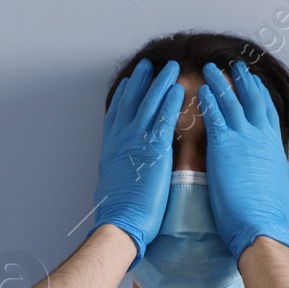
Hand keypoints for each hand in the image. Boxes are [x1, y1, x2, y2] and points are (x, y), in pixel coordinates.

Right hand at [90, 59, 184, 267]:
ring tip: (168, 67)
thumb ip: (119, 170)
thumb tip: (120, 172)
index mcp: (110, 148)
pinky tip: (178, 89)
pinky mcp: (153, 150)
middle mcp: (120, 139)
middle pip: (130, 101)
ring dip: (159, 82)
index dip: (123, 95)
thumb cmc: (118, 212)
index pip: (115, 113)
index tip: (129, 82)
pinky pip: (163, 119)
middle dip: (140, 80)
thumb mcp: (113, 183)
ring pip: (148, 103)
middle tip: (147, 65)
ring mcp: (136, 142)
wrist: (121, 222)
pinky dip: (170, 102)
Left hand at [197, 59, 288, 260]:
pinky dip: (209, 100)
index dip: (261, 96)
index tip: (255, 84)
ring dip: (221, 83)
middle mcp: (261, 138)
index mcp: (275, 148)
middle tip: (236, 67)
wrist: (260, 227)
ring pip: (231, 101)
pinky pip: (214, 115)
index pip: (268, 114)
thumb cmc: (272, 219)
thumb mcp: (288, 198)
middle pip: (253, 99)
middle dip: (244, 81)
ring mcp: (243, 139)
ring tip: (211, 70)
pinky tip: (202, 90)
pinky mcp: (224, 146)